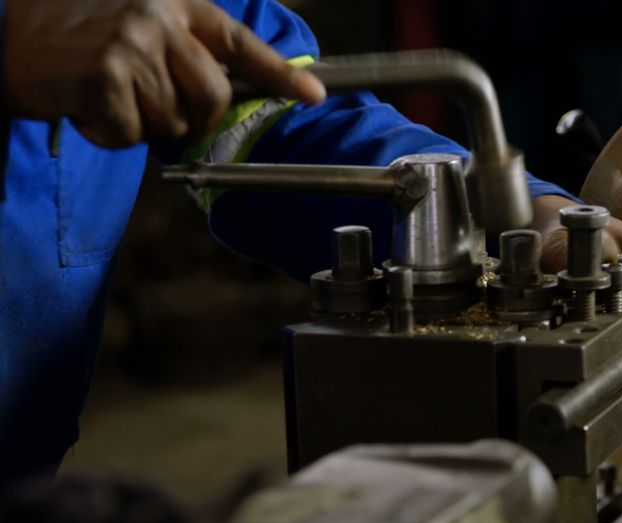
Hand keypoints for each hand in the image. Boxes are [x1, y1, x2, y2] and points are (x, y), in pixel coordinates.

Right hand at [4, 0, 325, 147]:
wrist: (1, 33)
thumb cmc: (72, 34)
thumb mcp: (135, 22)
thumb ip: (181, 49)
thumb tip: (222, 95)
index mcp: (175, 2)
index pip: (239, 42)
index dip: (279, 74)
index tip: (314, 95)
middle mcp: (158, 17)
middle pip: (213, 96)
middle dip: (191, 117)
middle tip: (152, 108)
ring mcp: (131, 44)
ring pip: (173, 121)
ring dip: (141, 124)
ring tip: (105, 94)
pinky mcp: (105, 77)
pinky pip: (132, 135)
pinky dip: (108, 133)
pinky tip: (85, 105)